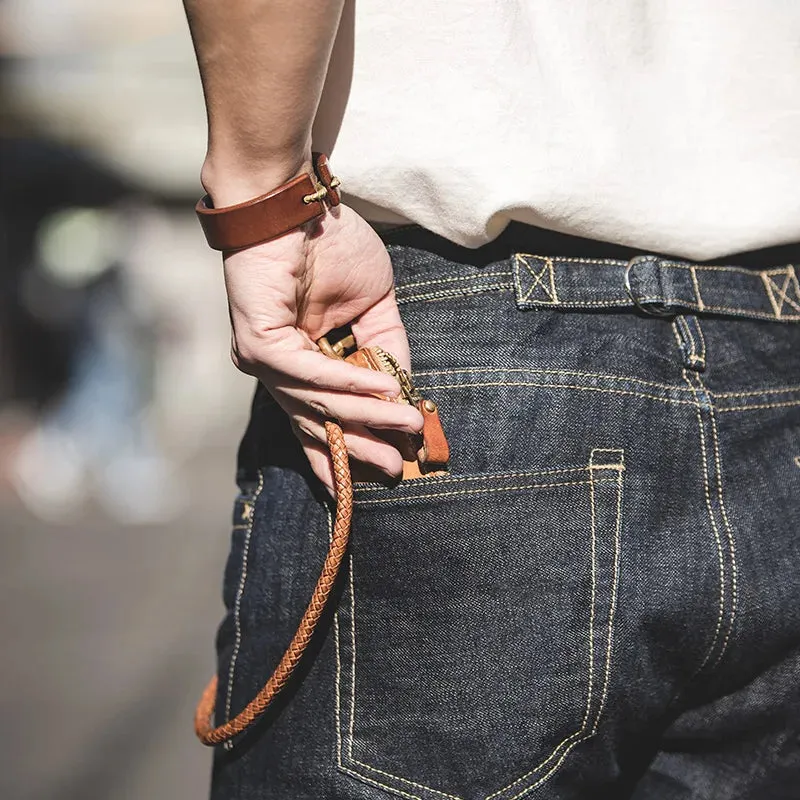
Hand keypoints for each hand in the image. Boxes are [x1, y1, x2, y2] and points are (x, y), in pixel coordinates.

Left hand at [223, 204, 422, 493]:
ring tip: (408, 424)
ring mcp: (262, 359)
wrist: (293, 201)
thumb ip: (384, 345)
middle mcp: (275, 368)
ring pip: (315, 402)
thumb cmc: (329, 245)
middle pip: (317, 422)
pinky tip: (382, 389)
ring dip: (366, 415)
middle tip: (397, 468)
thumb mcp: (372, 304)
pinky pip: (307, 372)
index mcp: (297, 361)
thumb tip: (403, 389)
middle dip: (360, 447)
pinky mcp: (258, 342)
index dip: (351, 446)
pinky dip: (347, 381)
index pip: (320, 416)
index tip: (386, 469)